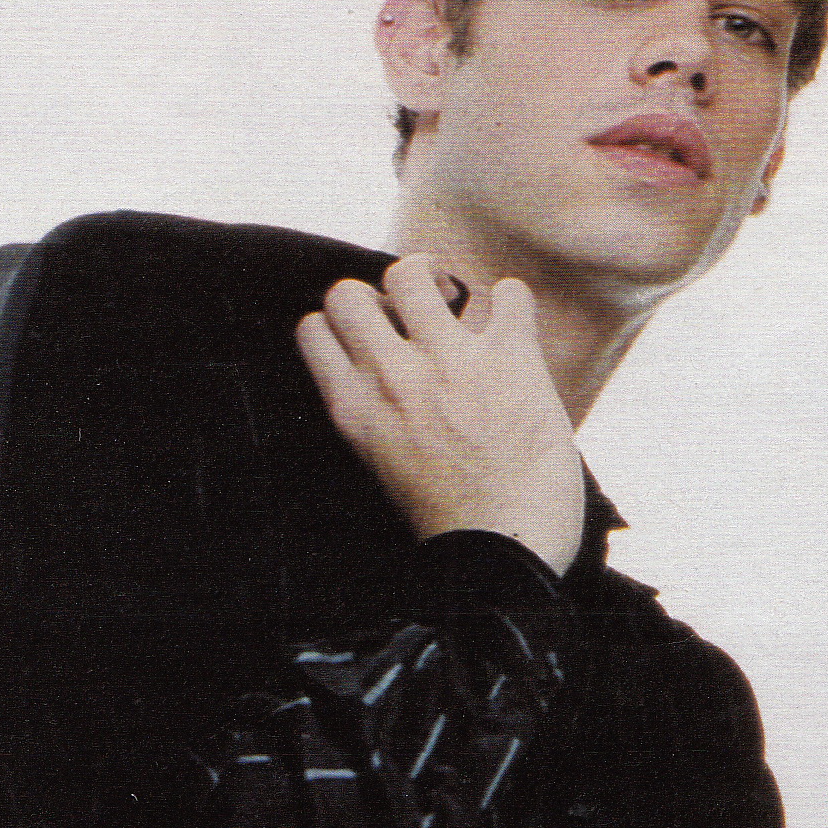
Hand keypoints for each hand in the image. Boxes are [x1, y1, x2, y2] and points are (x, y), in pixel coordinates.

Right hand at [295, 256, 584, 573]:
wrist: (507, 554)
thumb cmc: (449, 528)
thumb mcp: (384, 469)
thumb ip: (377, 417)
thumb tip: (381, 377)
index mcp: (355, 411)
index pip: (314, 330)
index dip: (341, 325)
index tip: (369, 339)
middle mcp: (392, 378)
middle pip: (350, 291)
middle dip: (376, 296)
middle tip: (410, 316)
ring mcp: (449, 362)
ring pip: (413, 272)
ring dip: (434, 280)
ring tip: (455, 303)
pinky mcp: (509, 360)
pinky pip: (508, 294)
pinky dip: (513, 302)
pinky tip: (513, 325)